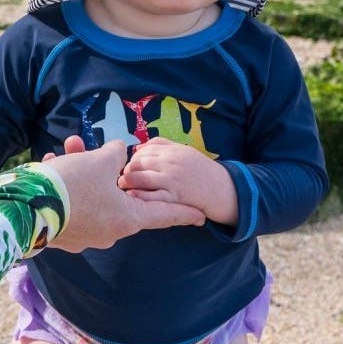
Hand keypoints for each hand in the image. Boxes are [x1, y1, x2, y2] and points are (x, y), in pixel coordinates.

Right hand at [42, 139, 205, 252]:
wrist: (28, 207)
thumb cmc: (74, 183)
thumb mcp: (99, 161)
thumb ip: (114, 154)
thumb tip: (118, 152)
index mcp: (126, 218)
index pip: (163, 215)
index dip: (182, 212)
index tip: (201, 216)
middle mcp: (109, 232)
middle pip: (120, 197)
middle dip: (109, 170)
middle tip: (98, 150)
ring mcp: (85, 236)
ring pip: (93, 197)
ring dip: (83, 171)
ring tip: (68, 149)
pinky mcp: (62, 233)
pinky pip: (73, 204)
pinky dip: (67, 183)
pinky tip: (52, 164)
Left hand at [118, 137, 237, 225]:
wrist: (222, 189)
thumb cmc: (201, 170)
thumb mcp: (183, 151)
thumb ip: (162, 145)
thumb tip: (138, 147)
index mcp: (173, 150)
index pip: (144, 150)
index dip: (133, 158)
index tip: (129, 166)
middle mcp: (171, 162)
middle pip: (140, 162)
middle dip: (127, 169)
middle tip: (120, 177)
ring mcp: (173, 180)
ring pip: (142, 178)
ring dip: (128, 182)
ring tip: (123, 187)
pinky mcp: (176, 197)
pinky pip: (153, 197)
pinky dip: (140, 196)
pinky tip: (132, 197)